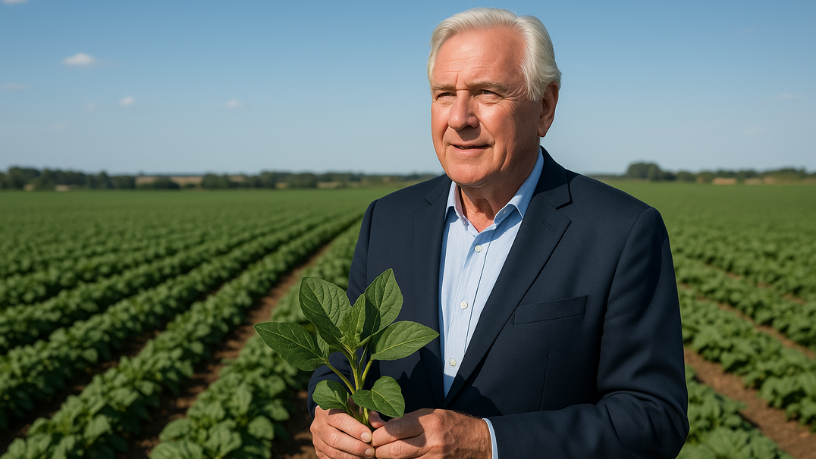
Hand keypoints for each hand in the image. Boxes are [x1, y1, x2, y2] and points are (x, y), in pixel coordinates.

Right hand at [311, 406, 374, 457]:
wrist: (328, 417)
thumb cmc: (346, 410)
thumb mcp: (356, 407)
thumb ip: (368, 414)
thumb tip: (379, 425)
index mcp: (326, 410)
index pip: (339, 420)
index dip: (354, 429)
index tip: (369, 436)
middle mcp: (319, 425)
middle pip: (334, 439)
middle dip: (355, 447)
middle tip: (370, 451)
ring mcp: (317, 440)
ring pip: (333, 452)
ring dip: (352, 457)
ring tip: (367, 457)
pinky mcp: (319, 452)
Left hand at [370, 408, 490, 457]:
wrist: (478, 443)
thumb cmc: (452, 424)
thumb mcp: (430, 415)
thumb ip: (404, 420)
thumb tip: (379, 425)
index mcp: (429, 424)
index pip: (394, 431)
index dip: (378, 435)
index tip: (372, 435)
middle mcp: (431, 443)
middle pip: (394, 451)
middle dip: (379, 450)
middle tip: (374, 448)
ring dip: (389, 458)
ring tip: (385, 452)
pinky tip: (400, 457)